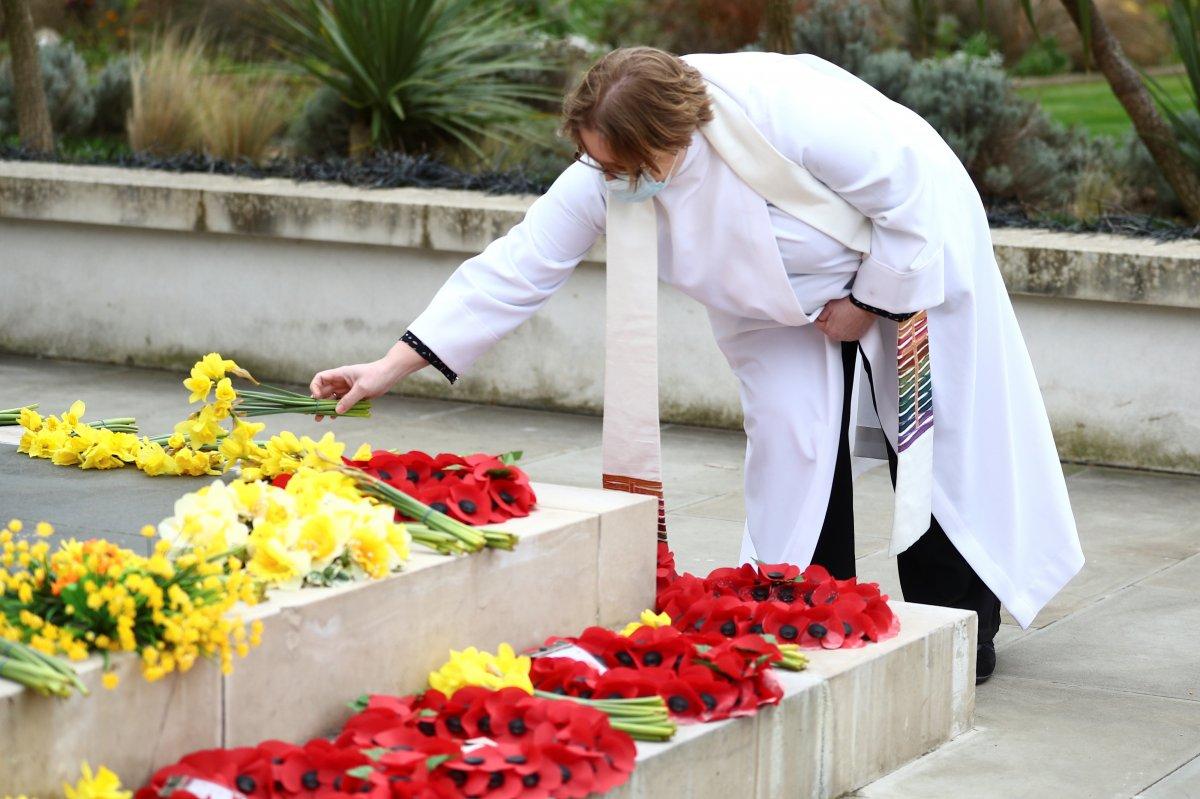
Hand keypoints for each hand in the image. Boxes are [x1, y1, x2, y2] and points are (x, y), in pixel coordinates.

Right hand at [309, 341, 428, 415]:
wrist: (390, 374)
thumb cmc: (376, 376)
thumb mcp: (362, 388)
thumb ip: (349, 400)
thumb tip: (337, 412)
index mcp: (339, 375)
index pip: (320, 378)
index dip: (315, 388)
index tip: (318, 398)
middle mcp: (340, 382)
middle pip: (324, 391)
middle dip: (318, 402)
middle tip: (315, 415)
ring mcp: (347, 389)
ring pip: (332, 399)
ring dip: (326, 408)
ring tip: (321, 419)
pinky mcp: (354, 395)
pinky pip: (342, 403)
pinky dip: (338, 409)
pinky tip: (335, 417)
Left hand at [814, 297, 874, 341]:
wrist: (865, 305)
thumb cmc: (850, 305)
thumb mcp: (829, 306)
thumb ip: (820, 314)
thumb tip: (818, 317)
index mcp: (830, 331)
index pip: (819, 324)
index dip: (821, 316)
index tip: (825, 312)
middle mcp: (839, 337)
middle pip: (829, 329)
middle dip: (830, 321)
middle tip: (836, 312)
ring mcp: (849, 337)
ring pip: (839, 331)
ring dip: (839, 325)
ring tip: (845, 315)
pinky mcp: (857, 335)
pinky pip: (848, 332)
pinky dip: (848, 327)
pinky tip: (850, 319)